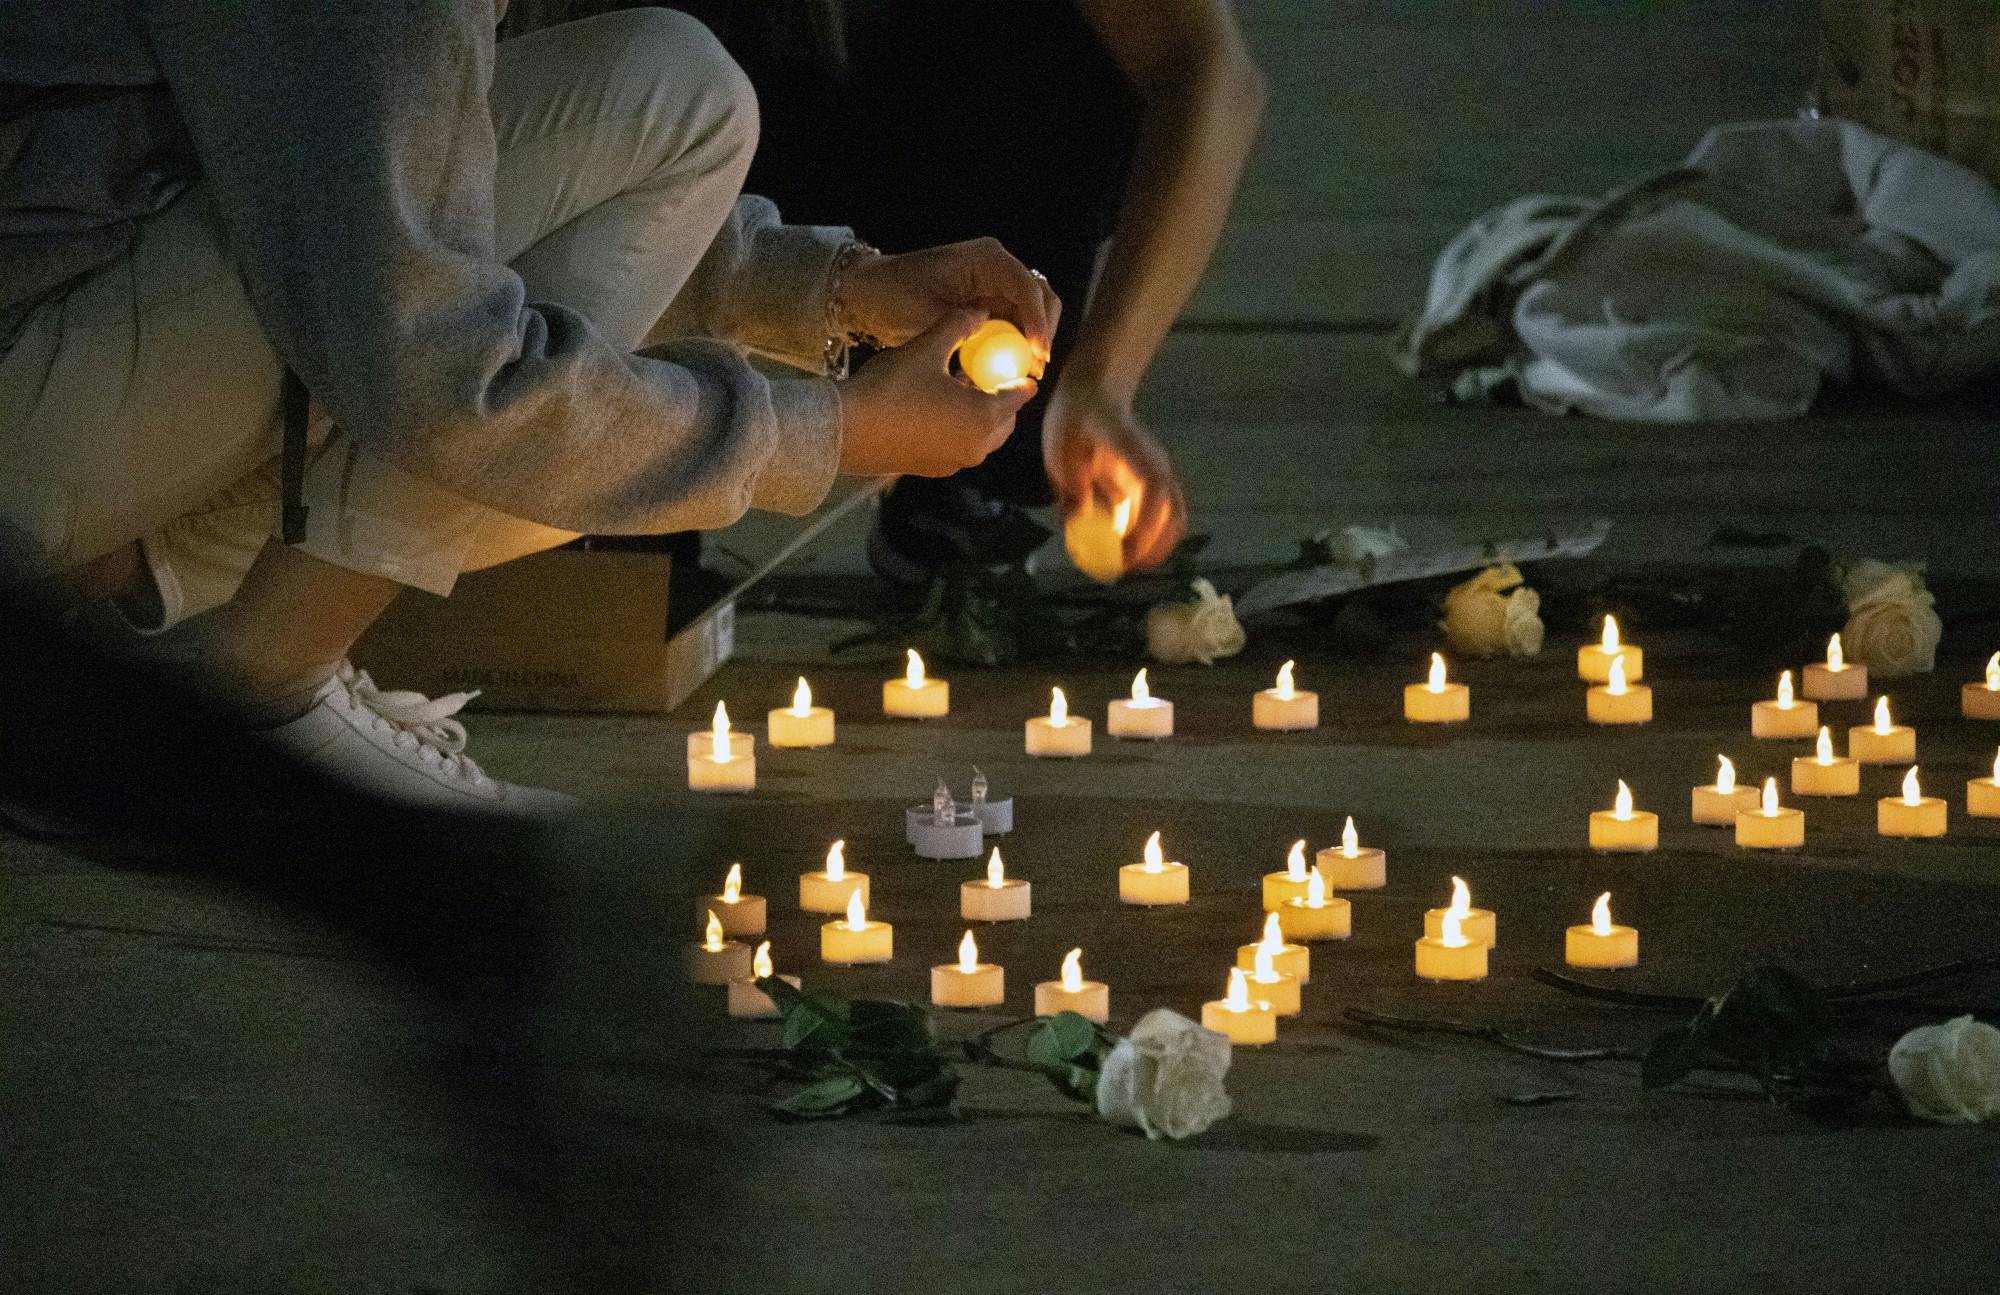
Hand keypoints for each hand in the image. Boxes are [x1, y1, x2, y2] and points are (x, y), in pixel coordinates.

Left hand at [838, 238, 1061, 360]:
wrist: (869, 292)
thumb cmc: (893, 297)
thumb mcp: (927, 317)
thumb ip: (966, 331)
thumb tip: (1002, 353)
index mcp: (986, 258)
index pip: (1027, 288)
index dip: (1037, 323)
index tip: (1037, 355)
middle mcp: (997, 266)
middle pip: (1040, 297)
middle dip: (1043, 332)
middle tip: (1035, 370)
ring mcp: (995, 284)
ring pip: (1032, 312)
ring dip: (1033, 341)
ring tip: (1025, 373)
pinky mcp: (989, 302)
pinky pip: (1014, 323)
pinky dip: (1016, 345)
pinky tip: (1009, 369)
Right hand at [838, 311, 1038, 477]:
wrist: (845, 430)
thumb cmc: (890, 387)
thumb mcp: (928, 347)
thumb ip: (960, 326)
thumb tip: (982, 313)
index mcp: (985, 416)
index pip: (1020, 393)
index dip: (1020, 373)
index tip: (1013, 358)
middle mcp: (978, 446)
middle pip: (1007, 418)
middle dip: (1001, 395)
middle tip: (988, 371)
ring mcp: (956, 462)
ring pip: (984, 435)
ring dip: (980, 412)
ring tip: (960, 385)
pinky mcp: (935, 469)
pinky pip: (961, 445)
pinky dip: (960, 427)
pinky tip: (937, 406)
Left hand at [1043, 378, 1185, 570]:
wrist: (1094, 393)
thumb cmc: (1074, 418)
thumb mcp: (1060, 450)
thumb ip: (1072, 486)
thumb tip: (1080, 525)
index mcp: (1133, 452)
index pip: (1153, 491)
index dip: (1143, 525)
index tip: (1124, 550)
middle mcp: (1154, 464)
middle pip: (1172, 510)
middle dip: (1152, 545)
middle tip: (1123, 567)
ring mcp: (1157, 473)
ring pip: (1173, 517)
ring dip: (1155, 544)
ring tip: (1126, 562)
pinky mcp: (1152, 483)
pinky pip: (1161, 516)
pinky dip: (1149, 537)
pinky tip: (1126, 550)